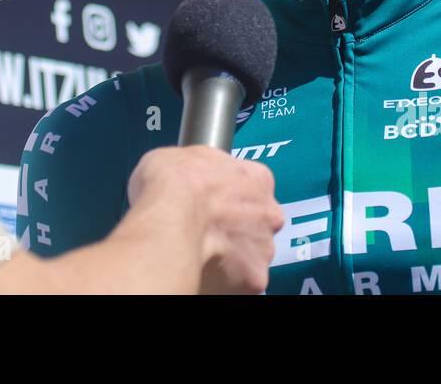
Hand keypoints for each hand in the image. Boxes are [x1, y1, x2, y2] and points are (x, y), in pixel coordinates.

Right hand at [127, 145, 282, 294]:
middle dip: (236, 228)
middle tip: (207, 230)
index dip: (229, 197)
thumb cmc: (174, 184)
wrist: (171, 219)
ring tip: (201, 252)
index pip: (252, 188)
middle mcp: (269, 213)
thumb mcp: (180, 156)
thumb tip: (185, 179)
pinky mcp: (254, 280)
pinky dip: (224, 280)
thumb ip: (198, 170)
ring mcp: (264, 248)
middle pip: (256, 224)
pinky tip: (203, 269)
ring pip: (251, 255)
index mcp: (257, 178)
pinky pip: (240, 283)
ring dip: (231, 255)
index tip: (212, 202)